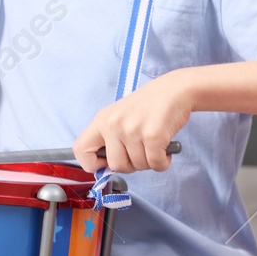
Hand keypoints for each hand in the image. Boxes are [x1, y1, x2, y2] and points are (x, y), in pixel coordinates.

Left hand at [74, 72, 192, 172]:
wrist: (176, 89)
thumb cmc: (150, 103)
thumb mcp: (120, 115)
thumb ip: (110, 137)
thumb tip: (106, 166)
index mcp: (102, 120)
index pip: (80, 150)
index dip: (92, 164)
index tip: (106, 164)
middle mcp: (114, 125)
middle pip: (116, 165)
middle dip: (132, 166)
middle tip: (141, 154)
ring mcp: (132, 130)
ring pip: (138, 166)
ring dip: (150, 162)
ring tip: (155, 146)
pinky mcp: (153, 136)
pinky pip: (156, 164)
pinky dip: (163, 162)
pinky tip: (166, 151)